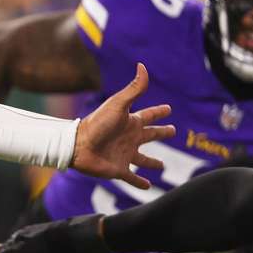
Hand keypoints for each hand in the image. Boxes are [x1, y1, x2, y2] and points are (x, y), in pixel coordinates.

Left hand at [72, 63, 173, 189]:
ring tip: (162, 166)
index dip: (159, 112)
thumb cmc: (98, 124)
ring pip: (144, 159)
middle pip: (150, 135)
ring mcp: (125, 155)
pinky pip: (133, 178)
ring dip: (153, 163)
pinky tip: (148, 187)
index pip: (149, 115)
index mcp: (130, 122)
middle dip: (161, 132)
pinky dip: (140, 183)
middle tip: (173, 131)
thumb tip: (142, 66)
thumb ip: (134, 89)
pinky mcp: (119, 170)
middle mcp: (129, 138)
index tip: (169, 109)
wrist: (79, 146)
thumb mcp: (118, 104)